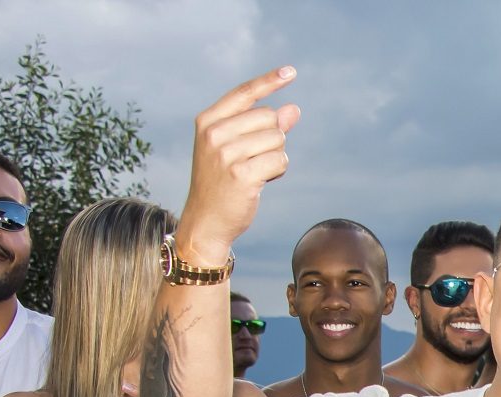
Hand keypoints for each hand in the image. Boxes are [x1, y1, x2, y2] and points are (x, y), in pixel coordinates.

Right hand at [177, 66, 300, 264]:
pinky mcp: (241, 174)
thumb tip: (293, 109)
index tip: (291, 71)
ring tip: (254, 172)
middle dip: (273, 138)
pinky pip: (280, 160)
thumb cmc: (224, 182)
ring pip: (278, 139)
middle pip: (269, 117)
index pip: (244, 94)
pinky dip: (278, 171)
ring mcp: (226, 153)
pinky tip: (260, 182)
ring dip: (276, 157)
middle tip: (253, 159)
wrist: (206, 220)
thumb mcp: (237, 149)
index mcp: (207, 121)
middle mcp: (213, 133)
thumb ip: (263, 127)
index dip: (269, 81)